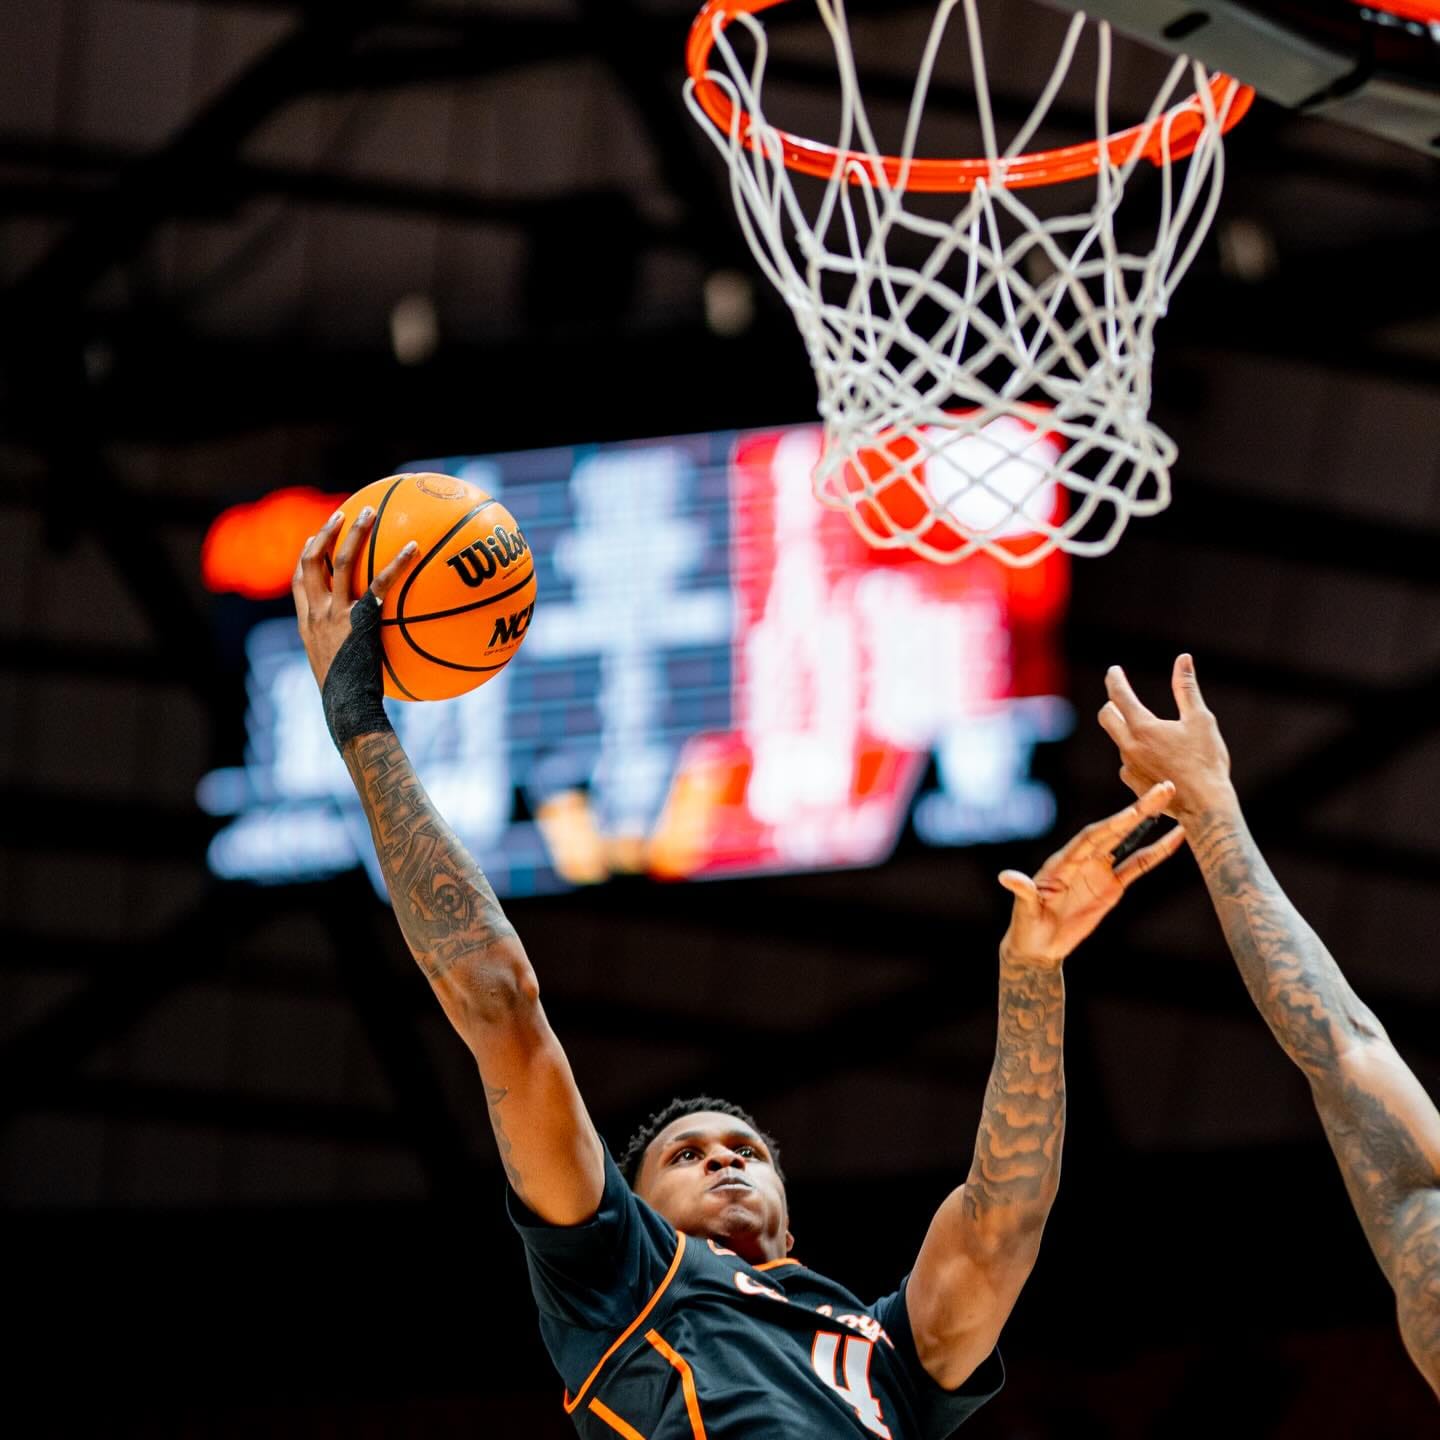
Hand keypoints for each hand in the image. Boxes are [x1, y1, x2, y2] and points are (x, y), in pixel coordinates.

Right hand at [292, 506, 415, 688]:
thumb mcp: (339, 671)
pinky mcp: (359, 620)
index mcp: (306, 624)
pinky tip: (414, 549)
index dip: (306, 555)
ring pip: (341, 562)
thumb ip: (348, 650)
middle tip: (344, 513)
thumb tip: (372, 648)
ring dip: (355, 532)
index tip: (316, 538)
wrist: (347, 708)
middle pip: (313, 561)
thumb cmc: (348, 699)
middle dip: (327, 533)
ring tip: (371, 511)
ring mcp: (335, 615)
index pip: (299, 581)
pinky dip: (396, 563)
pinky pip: (380, 584)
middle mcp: (315, 614)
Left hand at [998, 782, 1184, 967]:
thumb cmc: (1026, 926)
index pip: (1091, 838)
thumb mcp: (1024, 910)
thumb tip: (1007, 878)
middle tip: (1162, 787)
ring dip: (1148, 821)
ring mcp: (1099, 870)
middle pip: (1114, 830)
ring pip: (1129, 841)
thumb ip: (1023, 892)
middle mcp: (1083, 859)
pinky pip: (1138, 865)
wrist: (1039, 945)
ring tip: (1170, 798)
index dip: (1112, 825)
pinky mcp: (1112, 886)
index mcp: (1063, 861)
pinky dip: (1157, 852)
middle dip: (1138, 810)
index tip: (1133, 812)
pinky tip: (1175, 837)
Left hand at [1097, 655, 1234, 820]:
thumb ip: (1187, 688)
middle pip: (1107, 718)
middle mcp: (1129, 747)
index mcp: (1143, 728)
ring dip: (1130, 732)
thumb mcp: (1201, 719)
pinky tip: (1156, 760)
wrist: (1205, 806)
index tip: (1114, 671)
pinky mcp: (1132, 784)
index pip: (1119, 695)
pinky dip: (1138, 755)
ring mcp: (1128, 767)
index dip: (1115, 680)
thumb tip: (1183, 659)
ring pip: (1121, 742)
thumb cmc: (1207, 761)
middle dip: (1112, 704)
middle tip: (1120, 698)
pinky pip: (1129, 763)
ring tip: (1151, 732)